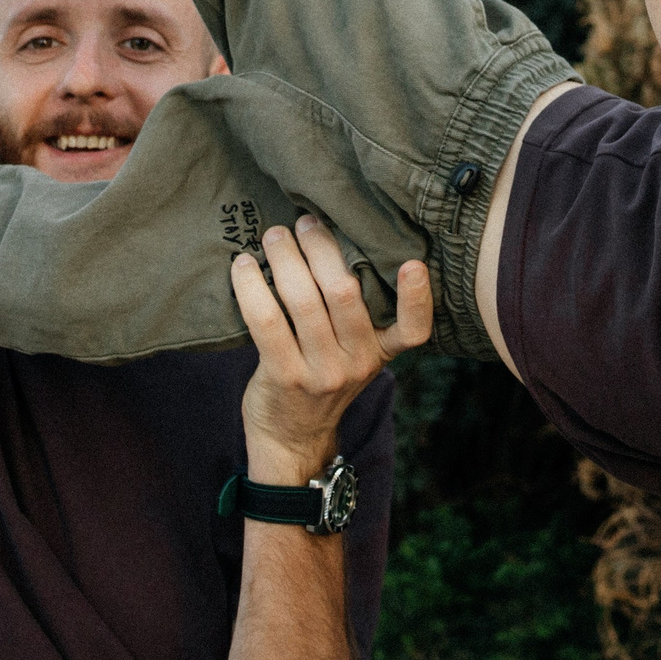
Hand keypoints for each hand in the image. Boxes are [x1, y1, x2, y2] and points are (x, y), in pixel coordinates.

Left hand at [230, 216, 431, 483]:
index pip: (414, 329)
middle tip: (305, 222)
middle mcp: (358, 363)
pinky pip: (266, 320)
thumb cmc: (321, 378)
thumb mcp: (353, 353)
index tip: (412, 263)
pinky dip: (251, 286)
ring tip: (273, 235)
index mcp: (381, 352)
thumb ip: (353, 313)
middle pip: (344, 292)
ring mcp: (322, 372)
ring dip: (285, 258)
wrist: (290, 437)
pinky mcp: (285, 377)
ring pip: (303, 300)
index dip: (417, 297)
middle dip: (321, 247)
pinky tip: (243, 266)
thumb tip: (328, 238)